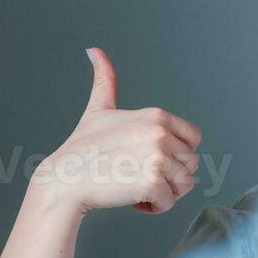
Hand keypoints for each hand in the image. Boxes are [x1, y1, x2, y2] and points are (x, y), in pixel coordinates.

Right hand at [34, 48, 202, 215]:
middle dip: (169, 176)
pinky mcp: (152, 181)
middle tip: (139, 176)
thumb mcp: (98, 109)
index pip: (194, 140)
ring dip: (163, 193)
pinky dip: (154, 208)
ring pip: (184, 185)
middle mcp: (161, 133)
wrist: (63, 180)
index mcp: (157, 116)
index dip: (176, 154)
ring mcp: (158, 156)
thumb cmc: (81, 149)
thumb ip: (105, 80)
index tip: (150, 159)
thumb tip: (94, 50)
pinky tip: (133, 200)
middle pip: (190, 164)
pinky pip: (170, 202)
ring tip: (137, 187)